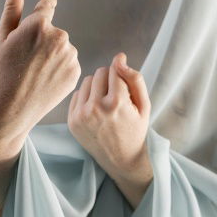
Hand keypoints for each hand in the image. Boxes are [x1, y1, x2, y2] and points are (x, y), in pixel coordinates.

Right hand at [0, 0, 80, 172]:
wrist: (9, 108)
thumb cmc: (0, 70)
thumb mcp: (2, 37)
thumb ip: (12, 7)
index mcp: (39, 24)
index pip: (47, 6)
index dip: (46, 4)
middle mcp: (59, 37)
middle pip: (54, 31)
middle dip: (43, 40)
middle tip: (25, 59)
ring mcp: (70, 56)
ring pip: (64, 48)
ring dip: (53, 55)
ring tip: (34, 72)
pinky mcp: (77, 73)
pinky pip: (70, 64)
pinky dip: (60, 69)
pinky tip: (45, 80)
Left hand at [68, 53, 152, 206]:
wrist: (121, 159)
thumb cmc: (136, 129)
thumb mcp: (144, 105)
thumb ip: (134, 78)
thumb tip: (119, 58)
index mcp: (117, 103)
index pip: (114, 69)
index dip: (122, 75)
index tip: (125, 84)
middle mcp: (96, 108)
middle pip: (100, 72)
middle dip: (110, 79)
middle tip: (117, 95)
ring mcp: (81, 115)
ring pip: (87, 81)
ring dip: (97, 86)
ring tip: (107, 102)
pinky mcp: (72, 120)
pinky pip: (77, 94)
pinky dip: (87, 98)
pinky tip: (96, 110)